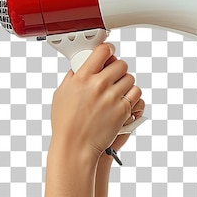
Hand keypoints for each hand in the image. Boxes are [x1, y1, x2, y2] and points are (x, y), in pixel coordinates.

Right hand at [50, 42, 142, 162]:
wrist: (75, 147)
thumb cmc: (65, 124)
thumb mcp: (61, 95)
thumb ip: (72, 78)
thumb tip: (79, 67)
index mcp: (82, 78)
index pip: (102, 51)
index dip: (108, 50)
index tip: (109, 52)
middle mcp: (98, 85)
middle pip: (120, 64)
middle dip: (117, 69)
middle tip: (113, 76)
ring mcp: (112, 98)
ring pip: (130, 79)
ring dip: (125, 83)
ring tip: (117, 91)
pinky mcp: (122, 110)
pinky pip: (135, 95)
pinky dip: (131, 97)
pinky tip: (122, 101)